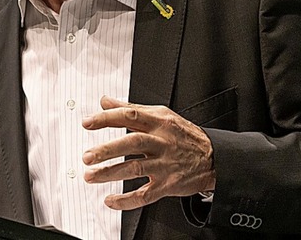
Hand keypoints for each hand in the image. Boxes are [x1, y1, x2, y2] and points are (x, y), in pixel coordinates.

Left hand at [82, 95, 215, 210]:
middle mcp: (161, 142)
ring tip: (91, 176)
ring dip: (110, 174)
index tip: (87, 122)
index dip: (106, 118)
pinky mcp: (168, 185)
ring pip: (136, 169)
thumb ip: (131, 108)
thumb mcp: (161, 114)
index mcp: (158, 122)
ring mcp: (165, 164)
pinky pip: (145, 194)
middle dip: (107, 150)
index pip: (129, 116)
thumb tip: (105, 101)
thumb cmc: (183, 134)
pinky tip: (110, 200)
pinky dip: (126, 199)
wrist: (214, 157)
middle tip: (87, 156)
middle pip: (132, 143)